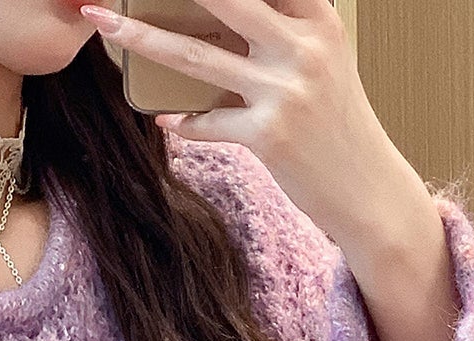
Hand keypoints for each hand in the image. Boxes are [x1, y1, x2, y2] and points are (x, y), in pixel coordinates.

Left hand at [79, 0, 410, 248]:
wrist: (367, 189)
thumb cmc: (337, 124)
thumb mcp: (324, 61)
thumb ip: (283, 31)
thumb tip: (223, 12)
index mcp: (318, 20)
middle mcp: (303, 48)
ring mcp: (285, 92)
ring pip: (197, 56)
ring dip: (143, 39)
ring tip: (105, 25)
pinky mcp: (268, 137)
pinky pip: (207, 122)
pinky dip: (185, 121)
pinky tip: (168, 119)